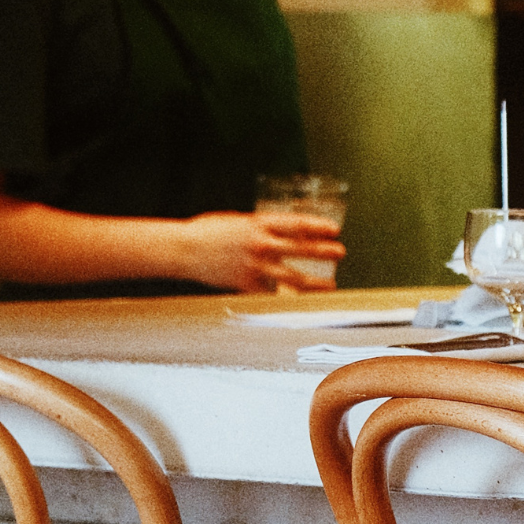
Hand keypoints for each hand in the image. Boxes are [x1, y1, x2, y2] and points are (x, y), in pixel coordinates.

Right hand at [179, 211, 345, 292]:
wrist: (183, 249)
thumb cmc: (209, 231)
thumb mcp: (239, 221)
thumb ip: (262, 228)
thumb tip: (285, 233)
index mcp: (259, 224)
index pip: (297, 224)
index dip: (318, 227)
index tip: (334, 230)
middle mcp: (260, 244)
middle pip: (301, 249)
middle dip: (324, 251)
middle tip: (340, 252)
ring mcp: (254, 266)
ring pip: (293, 277)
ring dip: (315, 282)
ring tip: (330, 285)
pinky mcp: (246, 284)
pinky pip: (272, 294)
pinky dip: (286, 298)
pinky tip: (300, 302)